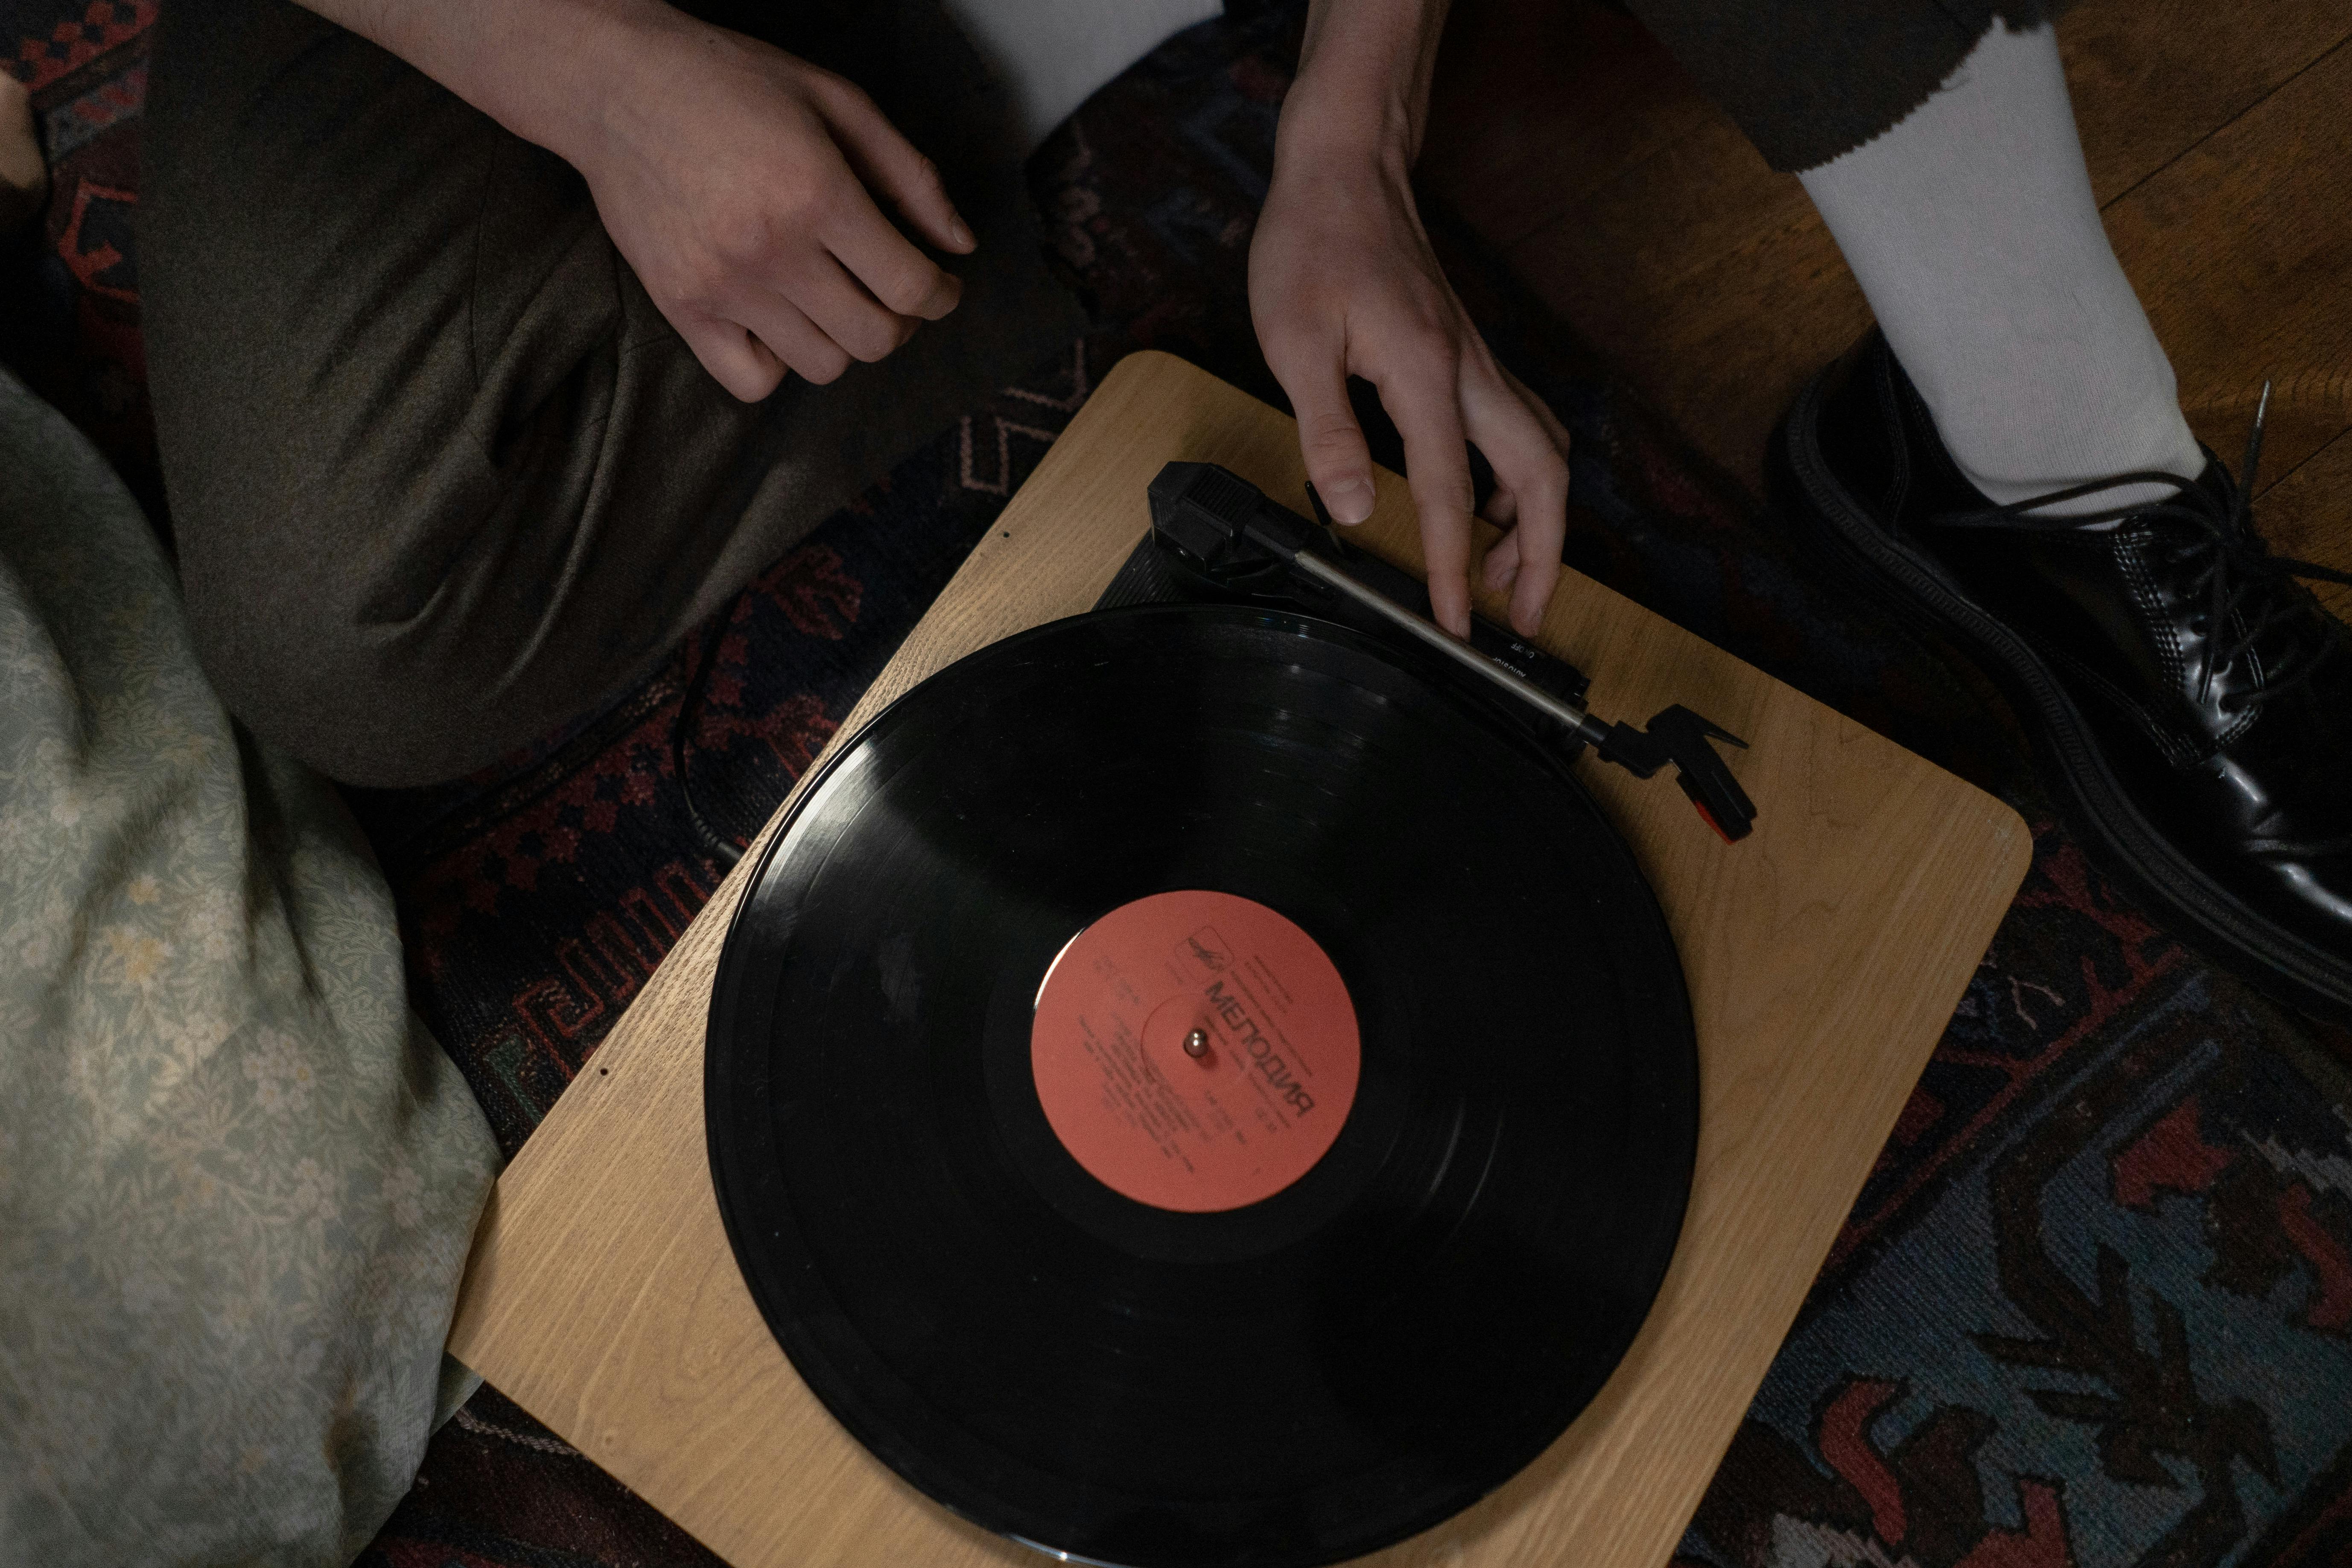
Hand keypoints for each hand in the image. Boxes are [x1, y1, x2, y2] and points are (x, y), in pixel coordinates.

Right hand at [571, 14, 974, 398]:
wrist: (616, 84)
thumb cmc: (731, 83)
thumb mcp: (837, 102)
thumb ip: (909, 175)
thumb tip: (960, 246)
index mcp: (816, 193)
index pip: (908, 286)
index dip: (940, 295)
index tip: (940, 286)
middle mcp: (769, 249)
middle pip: (873, 338)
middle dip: (901, 322)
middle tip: (892, 293)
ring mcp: (721, 286)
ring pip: (822, 365)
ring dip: (844, 341)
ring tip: (835, 300)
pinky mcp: (680, 308)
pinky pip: (752, 381)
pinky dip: (779, 364)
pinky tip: (780, 321)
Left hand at [1250, 149, 1569, 639]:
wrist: (1344, 171)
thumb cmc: (1313, 246)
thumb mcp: (1295, 341)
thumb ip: (1327, 430)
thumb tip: (1356, 508)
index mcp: (1426, 376)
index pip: (1452, 494)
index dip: (1455, 568)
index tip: (1454, 623)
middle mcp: (1469, 371)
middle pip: (1541, 478)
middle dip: (1541, 558)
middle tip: (1520, 619)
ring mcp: (1477, 362)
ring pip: (1541, 454)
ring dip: (1536, 522)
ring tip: (1503, 577)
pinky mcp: (1467, 356)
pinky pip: (1518, 429)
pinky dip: (1516, 481)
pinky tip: (1481, 505)